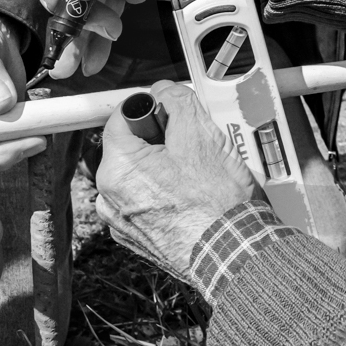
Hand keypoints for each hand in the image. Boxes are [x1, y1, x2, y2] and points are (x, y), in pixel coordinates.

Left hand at [94, 81, 257, 277]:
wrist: (235, 254)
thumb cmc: (218, 203)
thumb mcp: (201, 133)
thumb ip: (176, 100)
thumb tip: (164, 91)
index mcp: (117, 169)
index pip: (122, 117)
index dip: (152, 109)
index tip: (171, 113)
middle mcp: (110, 198)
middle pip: (132, 146)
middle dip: (161, 140)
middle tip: (193, 146)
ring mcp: (123, 222)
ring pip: (140, 174)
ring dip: (164, 167)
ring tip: (197, 176)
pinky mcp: (138, 238)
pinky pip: (146, 201)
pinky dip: (164, 194)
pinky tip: (191, 196)